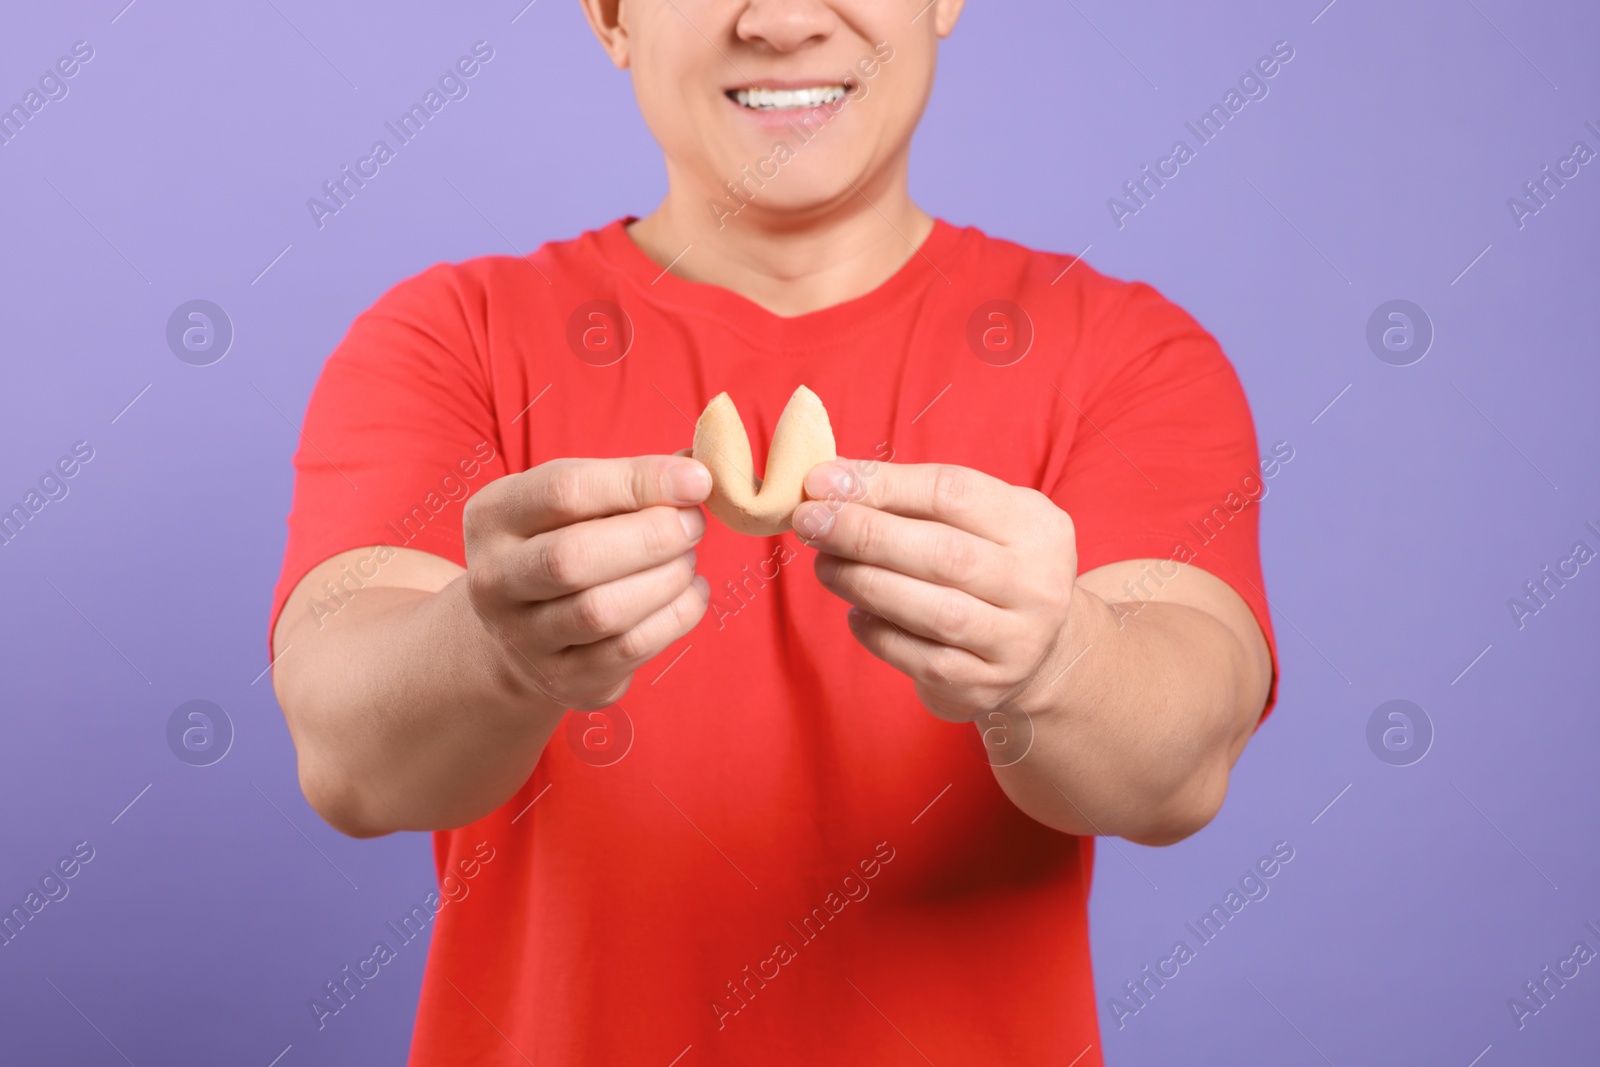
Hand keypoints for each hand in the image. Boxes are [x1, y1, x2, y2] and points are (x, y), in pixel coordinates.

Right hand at [461, 456, 711, 709]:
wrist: (524, 633)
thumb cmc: (565, 544)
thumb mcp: (577, 503)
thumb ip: (630, 480)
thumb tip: (699, 469)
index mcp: (493, 517)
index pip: (564, 490)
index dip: (640, 481)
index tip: (697, 479)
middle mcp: (494, 581)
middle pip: (574, 557)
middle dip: (652, 536)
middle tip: (694, 524)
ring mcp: (524, 639)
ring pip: (603, 610)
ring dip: (667, 578)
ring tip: (687, 558)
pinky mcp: (564, 680)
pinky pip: (630, 648)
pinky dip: (677, 615)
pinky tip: (690, 591)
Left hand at [793, 460, 1078, 722]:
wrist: (1037, 654)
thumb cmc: (989, 569)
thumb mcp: (975, 522)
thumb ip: (913, 498)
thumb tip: (832, 481)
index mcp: (1036, 527)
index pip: (953, 493)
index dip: (882, 485)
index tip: (822, 482)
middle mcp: (1037, 585)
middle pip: (943, 553)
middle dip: (864, 533)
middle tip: (810, 521)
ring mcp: (1016, 642)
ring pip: (933, 611)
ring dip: (864, 582)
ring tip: (824, 565)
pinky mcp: (984, 685)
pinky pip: (920, 658)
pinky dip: (877, 632)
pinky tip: (854, 612)